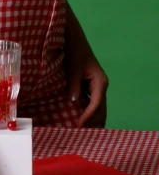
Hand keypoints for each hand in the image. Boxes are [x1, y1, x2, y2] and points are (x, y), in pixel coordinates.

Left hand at [65, 9, 108, 127]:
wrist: (73, 39)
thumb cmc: (74, 51)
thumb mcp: (74, 67)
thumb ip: (74, 85)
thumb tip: (73, 101)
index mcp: (100, 82)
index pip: (96, 104)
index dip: (88, 116)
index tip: (79, 126)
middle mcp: (101, 86)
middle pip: (101, 110)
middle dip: (92, 123)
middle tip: (82, 136)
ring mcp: (97, 88)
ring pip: (98, 109)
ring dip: (92, 121)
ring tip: (83, 134)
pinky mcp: (90, 88)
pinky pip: (92, 105)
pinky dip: (88, 114)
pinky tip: (81, 122)